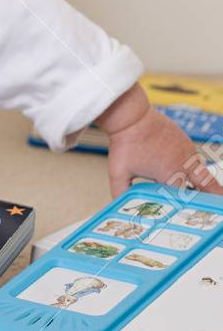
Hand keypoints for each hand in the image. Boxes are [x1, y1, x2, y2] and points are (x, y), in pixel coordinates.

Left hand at [100, 86, 222, 197]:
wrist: (131, 115)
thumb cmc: (126, 142)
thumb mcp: (118, 172)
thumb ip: (121, 192)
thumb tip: (120, 205)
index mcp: (171, 174)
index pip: (184, 198)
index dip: (186, 207)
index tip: (190, 215)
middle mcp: (184, 163)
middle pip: (206, 185)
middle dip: (212, 196)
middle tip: (216, 206)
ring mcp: (187, 150)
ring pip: (202, 171)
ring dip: (205, 182)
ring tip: (211, 194)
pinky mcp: (185, 141)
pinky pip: (195, 158)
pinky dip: (196, 168)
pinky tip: (192, 174)